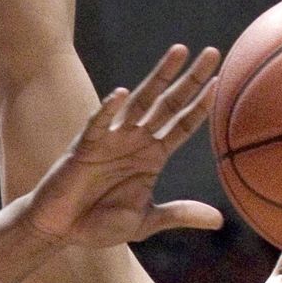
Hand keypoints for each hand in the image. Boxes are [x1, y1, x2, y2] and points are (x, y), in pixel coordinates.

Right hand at [25, 45, 221, 247]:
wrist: (62, 230)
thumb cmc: (101, 224)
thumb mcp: (146, 221)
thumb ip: (180, 214)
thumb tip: (219, 221)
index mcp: (152, 156)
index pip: (181, 125)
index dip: (200, 106)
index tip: (220, 83)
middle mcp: (135, 141)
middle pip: (168, 103)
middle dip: (189, 79)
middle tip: (213, 53)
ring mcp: (111, 140)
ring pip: (140, 101)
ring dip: (160, 76)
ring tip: (179, 52)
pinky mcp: (85, 147)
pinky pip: (98, 125)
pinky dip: (108, 109)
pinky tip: (120, 93)